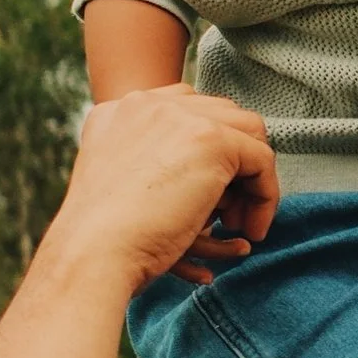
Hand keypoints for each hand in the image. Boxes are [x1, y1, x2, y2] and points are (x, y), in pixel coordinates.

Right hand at [60, 90, 277, 291]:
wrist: (92, 253)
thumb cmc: (101, 243)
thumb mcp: (120, 191)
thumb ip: (149, 170)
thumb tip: (204, 184)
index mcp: (119, 113)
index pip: (186, 111)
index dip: (208, 152)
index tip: (210, 196)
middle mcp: (146, 104)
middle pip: (221, 116)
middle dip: (234, 163)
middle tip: (229, 215)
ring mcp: (178, 116)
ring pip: (247, 133)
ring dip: (252, 180)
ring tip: (242, 226)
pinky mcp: (210, 140)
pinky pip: (262, 160)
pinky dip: (265, 198)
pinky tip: (250, 233)